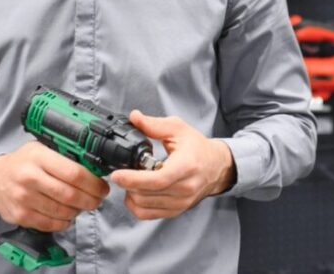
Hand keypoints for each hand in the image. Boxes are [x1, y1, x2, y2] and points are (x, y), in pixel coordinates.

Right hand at [0, 141, 109, 231]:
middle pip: (71, 195)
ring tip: (84, 205)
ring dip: (79, 211)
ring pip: (63, 211)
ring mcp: (23, 198)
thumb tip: (95, 166)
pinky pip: (51, 224)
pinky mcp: (20, 216)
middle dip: (91, 199)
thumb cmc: (24, 162)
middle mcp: (30, 177)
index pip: (74, 173)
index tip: (103, 187)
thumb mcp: (42, 148)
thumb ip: (65, 155)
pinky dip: (65, 222)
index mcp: (39, 157)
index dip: (94, 183)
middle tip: (98, 199)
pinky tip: (68, 214)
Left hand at [109, 110, 235, 220]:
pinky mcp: (176, 211)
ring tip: (130, 180)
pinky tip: (135, 192)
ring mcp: (181, 202)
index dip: (134, 179)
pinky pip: (148, 215)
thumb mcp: (178, 129)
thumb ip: (154, 124)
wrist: (216, 167)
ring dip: (130, 194)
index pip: (158, 180)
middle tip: (121, 171)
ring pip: (144, 206)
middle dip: (128, 184)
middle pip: (147, 194)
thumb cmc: (198, 148)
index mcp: (186, 166)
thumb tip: (134, 117)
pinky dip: (135, 205)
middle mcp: (185, 188)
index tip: (117, 174)